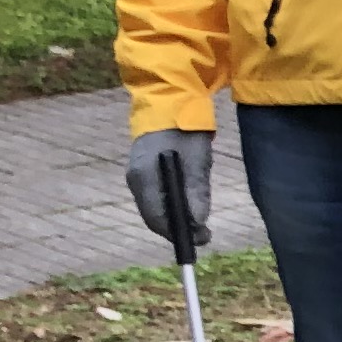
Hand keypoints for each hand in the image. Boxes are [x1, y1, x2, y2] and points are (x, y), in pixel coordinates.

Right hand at [127, 128, 212, 257]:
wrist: (171, 102)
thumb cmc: (185, 129)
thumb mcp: (197, 159)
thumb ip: (196, 191)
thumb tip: (197, 222)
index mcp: (145, 176)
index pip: (156, 218)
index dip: (178, 233)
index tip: (201, 238)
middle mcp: (136, 179)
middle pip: (155, 216)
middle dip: (179, 229)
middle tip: (205, 233)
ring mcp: (137, 175)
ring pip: (156, 208)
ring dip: (177, 218)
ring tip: (201, 223)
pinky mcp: (144, 172)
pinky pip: (157, 198)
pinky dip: (173, 206)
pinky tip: (189, 205)